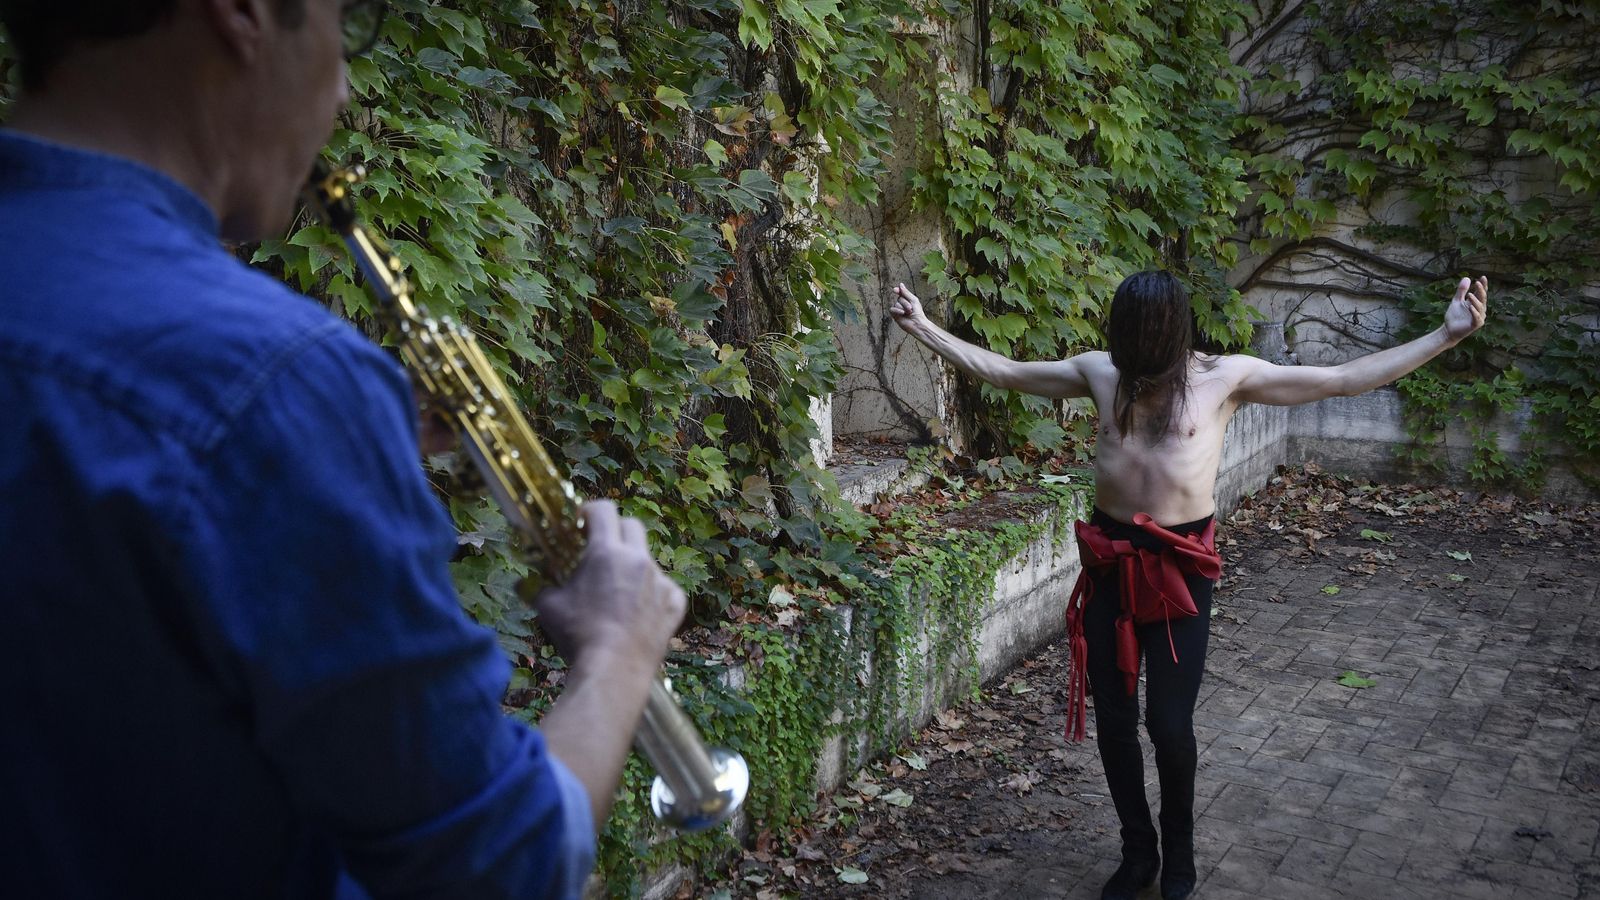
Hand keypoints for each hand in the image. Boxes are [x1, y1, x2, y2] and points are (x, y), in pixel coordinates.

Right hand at [528, 500, 684, 666]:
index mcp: (607, 553)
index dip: (590, 510)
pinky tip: (637, 611)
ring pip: (648, 559)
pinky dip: (652, 594)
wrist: (614, 670)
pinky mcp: (675, 603)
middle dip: (614, 531)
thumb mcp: (549, 608)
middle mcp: (638, 560)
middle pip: (631, 525)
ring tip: (616, 589)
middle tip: (598, 549)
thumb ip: (535, 589)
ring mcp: (661, 581)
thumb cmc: (578, 635)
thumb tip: (520, 584)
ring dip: (632, 565)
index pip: (603, 510)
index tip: (581, 522)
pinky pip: (665, 588)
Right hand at [889, 282, 927, 332]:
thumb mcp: (913, 300)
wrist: (917, 323)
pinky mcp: (895, 315)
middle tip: (911, 308)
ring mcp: (898, 309)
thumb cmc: (918, 312)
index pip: (900, 292)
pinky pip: (892, 309)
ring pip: (896, 303)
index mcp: (907, 299)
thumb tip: (900, 284)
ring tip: (908, 313)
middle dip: (905, 303)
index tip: (895, 290)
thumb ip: (906, 292)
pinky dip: (897, 310)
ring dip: (903, 308)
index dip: (897, 290)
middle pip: (899, 298)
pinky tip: (903, 313)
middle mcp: (902, 304)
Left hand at [1443, 275, 1488, 342]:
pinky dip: (1474, 312)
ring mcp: (1479, 317)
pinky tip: (1470, 307)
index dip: (1483, 285)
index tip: (1483, 277)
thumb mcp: (1456, 301)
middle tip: (1478, 283)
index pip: (1481, 293)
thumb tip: (1467, 278)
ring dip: (1475, 301)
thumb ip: (1461, 291)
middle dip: (1481, 290)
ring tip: (1469, 294)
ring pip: (1480, 307)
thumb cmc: (1454, 315)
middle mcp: (1480, 309)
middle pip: (1482, 298)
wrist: (1448, 330)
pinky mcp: (1475, 325)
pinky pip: (1477, 318)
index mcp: (1475, 303)